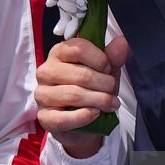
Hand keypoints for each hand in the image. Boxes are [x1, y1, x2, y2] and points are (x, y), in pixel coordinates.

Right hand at [35, 35, 127, 158]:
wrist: (83, 121)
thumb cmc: (91, 89)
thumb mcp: (104, 71)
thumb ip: (112, 57)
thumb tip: (122, 42)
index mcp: (59, 53)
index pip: (79, 48)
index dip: (100, 60)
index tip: (108, 69)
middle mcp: (46, 71)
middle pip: (81, 75)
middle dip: (105, 84)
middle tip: (113, 91)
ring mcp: (42, 94)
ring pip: (74, 95)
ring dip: (99, 101)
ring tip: (110, 104)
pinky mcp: (44, 117)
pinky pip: (64, 118)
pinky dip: (84, 116)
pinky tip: (95, 114)